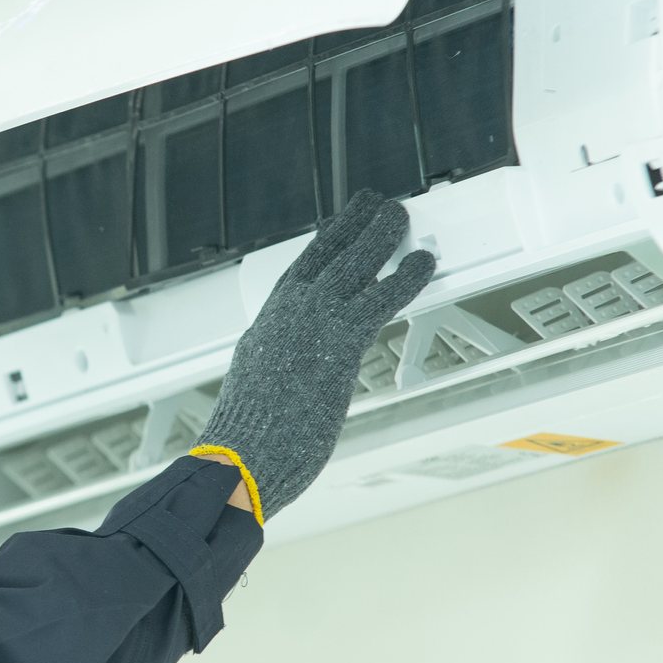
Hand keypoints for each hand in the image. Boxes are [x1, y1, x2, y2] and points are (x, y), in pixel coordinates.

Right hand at [192, 192, 434, 521]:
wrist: (240, 458)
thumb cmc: (248, 442)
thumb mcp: (257, 392)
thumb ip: (278, 371)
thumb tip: (286, 375)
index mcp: (266, 327)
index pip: (299, 272)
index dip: (324, 245)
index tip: (340, 226)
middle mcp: (286, 315)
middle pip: (326, 256)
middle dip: (354, 226)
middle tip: (375, 204)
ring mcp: (312, 324)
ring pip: (353, 265)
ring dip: (380, 236)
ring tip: (400, 214)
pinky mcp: (338, 342)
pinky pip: (379, 299)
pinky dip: (404, 278)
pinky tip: (421, 263)